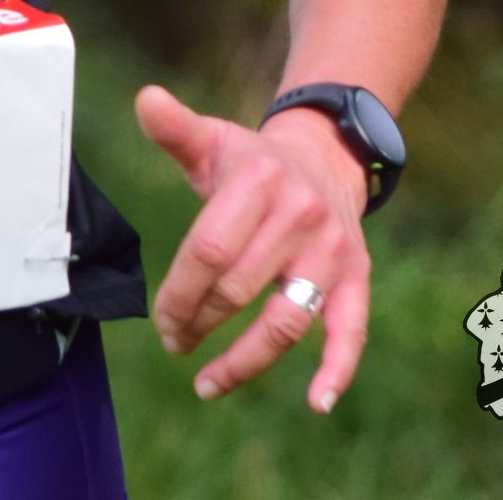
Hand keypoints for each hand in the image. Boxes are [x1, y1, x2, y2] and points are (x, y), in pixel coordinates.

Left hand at [134, 83, 371, 411]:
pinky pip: (351, 330)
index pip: (210, 249)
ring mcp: (333, 250)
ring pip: (287, 319)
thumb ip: (176, 129)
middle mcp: (301, 215)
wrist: (325, 156)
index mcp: (259, 181)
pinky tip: (317, 403)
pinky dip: (338, 369)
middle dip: (200, 323)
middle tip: (176, 343)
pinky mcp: (358, 277)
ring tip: (208, 383)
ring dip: (246, 361)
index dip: (180, 293)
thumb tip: (145, 99)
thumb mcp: (213, 140)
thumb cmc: (251, 162)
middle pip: (240, 288)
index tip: (162, 322)